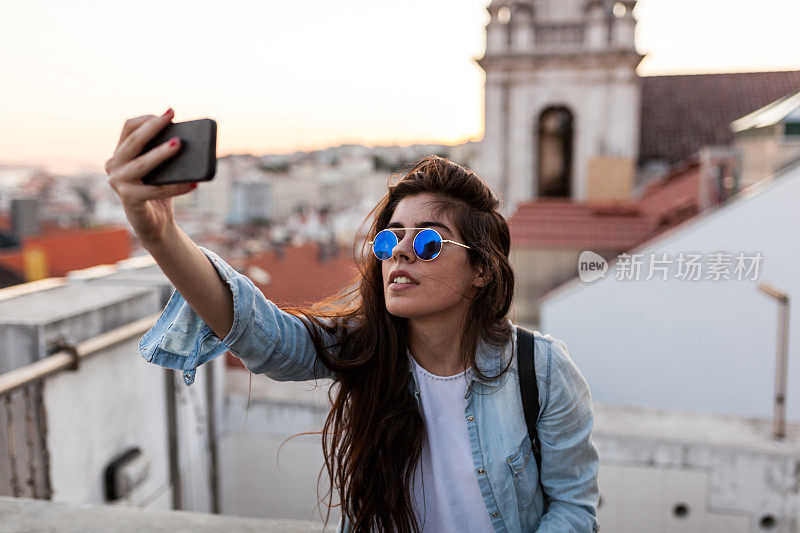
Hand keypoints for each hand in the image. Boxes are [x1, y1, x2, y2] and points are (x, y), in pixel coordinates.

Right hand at [105, 108, 196, 246]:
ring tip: (179, 144)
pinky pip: (156, 190)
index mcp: (120, 154)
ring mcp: (118, 183)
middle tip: (171, 115)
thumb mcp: (161, 169)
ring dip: (161, 153)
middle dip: (153, 126)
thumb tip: (187, 138)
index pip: (128, 128)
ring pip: (142, 164)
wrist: (156, 224)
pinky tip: (193, 183)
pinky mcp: (129, 200)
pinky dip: (176, 187)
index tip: (169, 113)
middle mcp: (114, 166)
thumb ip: (165, 152)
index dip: (147, 118)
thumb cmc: (160, 192)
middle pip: (133, 141)